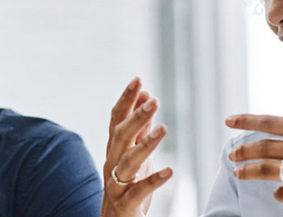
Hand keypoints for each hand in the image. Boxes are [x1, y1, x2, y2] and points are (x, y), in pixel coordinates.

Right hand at [100, 77, 172, 216]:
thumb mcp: (134, 153)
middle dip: (136, 116)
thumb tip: (146, 97)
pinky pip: (139, 190)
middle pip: (121, 135)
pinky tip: (170, 170)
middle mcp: (112, 162)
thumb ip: (140, 127)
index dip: (126, 99)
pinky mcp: (126, 202)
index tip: (138, 80)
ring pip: (128, 161)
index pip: (116, 118)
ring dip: (145, 144)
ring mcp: (117, 183)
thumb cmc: (126, 184)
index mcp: (114, 148)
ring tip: (163, 129)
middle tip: (153, 100)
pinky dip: (154, 179)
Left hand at [226, 73, 282, 216]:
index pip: (274, 122)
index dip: (247, 121)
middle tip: (231, 154)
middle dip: (244, 150)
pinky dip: (279, 191)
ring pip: (270, 170)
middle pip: (266, 147)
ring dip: (250, 171)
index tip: (229, 120)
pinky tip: (280, 190)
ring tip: (239, 172)